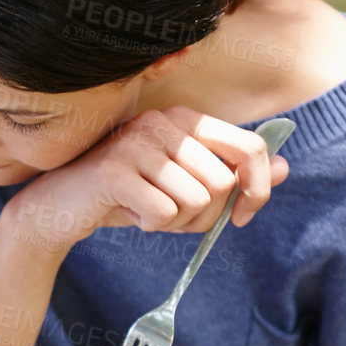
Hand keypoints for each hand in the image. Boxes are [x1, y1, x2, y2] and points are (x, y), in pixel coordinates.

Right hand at [9, 106, 287, 250]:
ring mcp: (138, 142)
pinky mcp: (116, 170)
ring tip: (149, 212)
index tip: (241, 217)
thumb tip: (285, 168)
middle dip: (205, 217)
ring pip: (196, 201)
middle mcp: (164, 122)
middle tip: (174, 217)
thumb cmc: (127, 196)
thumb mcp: (185, 186)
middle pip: (223, 183)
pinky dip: (151, 226)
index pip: (251, 147)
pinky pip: (164, 214)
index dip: (258, 189)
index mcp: (186, 119)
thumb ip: (232, 175)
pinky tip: (129, 214)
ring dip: (177, 223)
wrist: (60, 207)